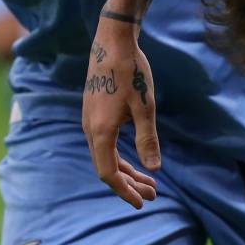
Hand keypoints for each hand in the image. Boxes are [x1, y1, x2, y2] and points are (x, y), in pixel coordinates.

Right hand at [82, 19, 161, 207]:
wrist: (112, 42)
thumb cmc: (131, 71)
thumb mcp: (144, 107)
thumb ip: (148, 139)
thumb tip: (155, 169)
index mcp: (101, 131)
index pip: (108, 173)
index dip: (125, 191)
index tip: (142, 202)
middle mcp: (90, 129)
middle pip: (107, 167)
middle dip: (129, 184)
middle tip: (153, 195)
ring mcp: (90, 121)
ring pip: (106, 156)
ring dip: (127, 171)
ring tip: (149, 182)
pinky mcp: (93, 113)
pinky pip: (104, 144)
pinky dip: (120, 156)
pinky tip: (136, 158)